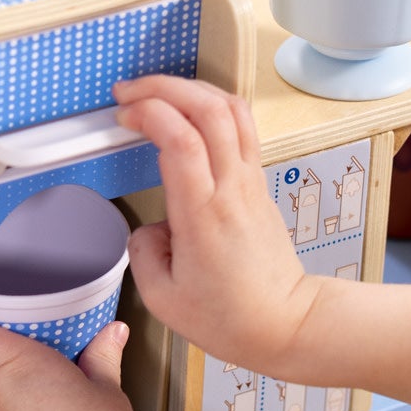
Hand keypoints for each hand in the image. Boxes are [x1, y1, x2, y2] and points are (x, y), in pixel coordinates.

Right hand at [113, 75, 316, 371]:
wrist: (286, 323)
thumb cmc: (231, 317)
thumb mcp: (162, 298)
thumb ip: (142, 252)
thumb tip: (148, 228)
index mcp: (204, 215)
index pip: (182, 140)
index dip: (150, 113)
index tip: (124, 114)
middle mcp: (231, 189)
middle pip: (209, 109)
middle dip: (164, 86)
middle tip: (129, 92)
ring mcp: (250, 181)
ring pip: (231, 109)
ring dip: (191, 89)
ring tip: (157, 94)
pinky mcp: (258, 183)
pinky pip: (240, 127)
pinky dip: (211, 107)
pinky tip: (187, 113)